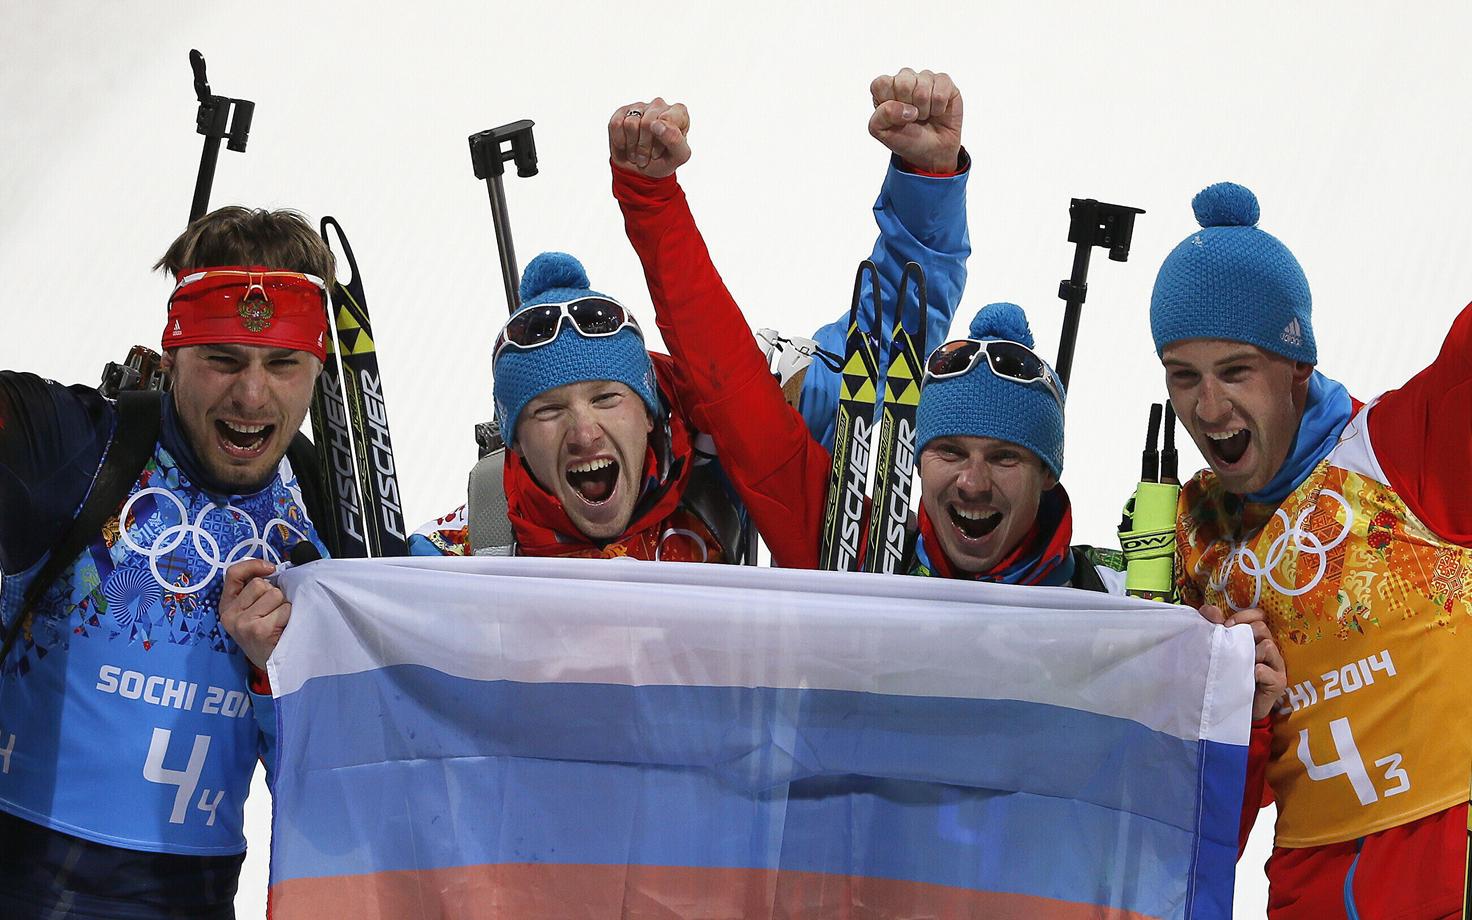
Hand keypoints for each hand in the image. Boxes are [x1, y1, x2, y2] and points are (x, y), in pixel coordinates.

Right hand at [220, 558, 290, 670]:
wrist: (272, 667)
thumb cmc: (266, 635)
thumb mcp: (252, 612)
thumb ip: (254, 592)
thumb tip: (272, 568)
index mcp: (227, 606)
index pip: (233, 574)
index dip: (252, 566)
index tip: (270, 568)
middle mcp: (230, 615)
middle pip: (260, 584)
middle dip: (274, 594)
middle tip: (273, 613)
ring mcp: (243, 623)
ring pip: (274, 594)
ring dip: (283, 606)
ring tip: (278, 622)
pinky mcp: (259, 630)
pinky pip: (284, 609)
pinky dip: (289, 617)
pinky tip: (282, 630)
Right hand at [608, 98, 690, 178]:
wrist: (641, 171)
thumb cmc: (663, 160)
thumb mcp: (679, 156)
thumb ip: (675, 140)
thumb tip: (657, 124)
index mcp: (678, 113)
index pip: (667, 120)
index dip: (661, 141)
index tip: (660, 152)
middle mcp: (659, 105)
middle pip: (647, 123)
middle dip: (644, 147)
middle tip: (646, 157)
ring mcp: (640, 107)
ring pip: (630, 124)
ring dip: (632, 146)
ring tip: (637, 153)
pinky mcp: (622, 112)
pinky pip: (616, 124)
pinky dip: (620, 142)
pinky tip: (626, 145)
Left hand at [869, 68, 962, 172]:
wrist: (932, 151)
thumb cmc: (906, 139)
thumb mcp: (882, 132)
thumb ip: (881, 116)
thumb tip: (904, 107)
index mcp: (885, 89)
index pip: (881, 84)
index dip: (889, 103)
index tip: (895, 117)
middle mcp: (904, 79)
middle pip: (903, 84)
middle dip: (909, 108)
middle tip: (912, 118)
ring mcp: (925, 78)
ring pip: (923, 88)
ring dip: (924, 110)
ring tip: (924, 115)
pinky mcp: (944, 82)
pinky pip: (941, 91)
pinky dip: (938, 108)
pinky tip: (937, 111)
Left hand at [1199, 605, 1287, 721]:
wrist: (1232, 708)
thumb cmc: (1227, 676)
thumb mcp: (1219, 649)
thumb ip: (1214, 626)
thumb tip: (1209, 610)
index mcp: (1257, 638)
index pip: (1259, 616)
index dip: (1243, 616)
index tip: (1226, 625)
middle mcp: (1270, 649)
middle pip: (1262, 628)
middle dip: (1243, 633)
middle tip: (1229, 646)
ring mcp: (1276, 666)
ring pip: (1267, 646)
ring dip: (1250, 654)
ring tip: (1239, 666)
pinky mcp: (1278, 683)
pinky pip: (1265, 670)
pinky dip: (1254, 672)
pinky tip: (1247, 678)